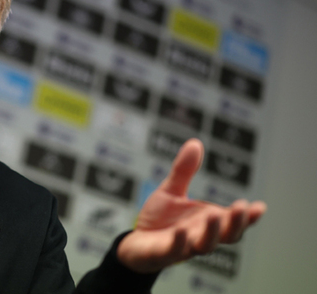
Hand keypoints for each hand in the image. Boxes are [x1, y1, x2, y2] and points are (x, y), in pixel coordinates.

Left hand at [116, 139, 265, 272]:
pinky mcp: (163, 253)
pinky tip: (182, 231)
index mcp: (207, 221)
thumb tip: (195, 143)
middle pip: (227, 235)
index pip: (233, 222)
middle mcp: (200, 235)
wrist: (135, 242)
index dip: (248, 217)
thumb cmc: (159, 219)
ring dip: (212, 231)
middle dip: (236, 223)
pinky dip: (180, 242)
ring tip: (214, 214)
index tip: (260, 206)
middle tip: (242, 207)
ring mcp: (184, 246)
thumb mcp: (171, 190)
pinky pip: (174, 250)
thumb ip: (184, 171)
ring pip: (205, 245)